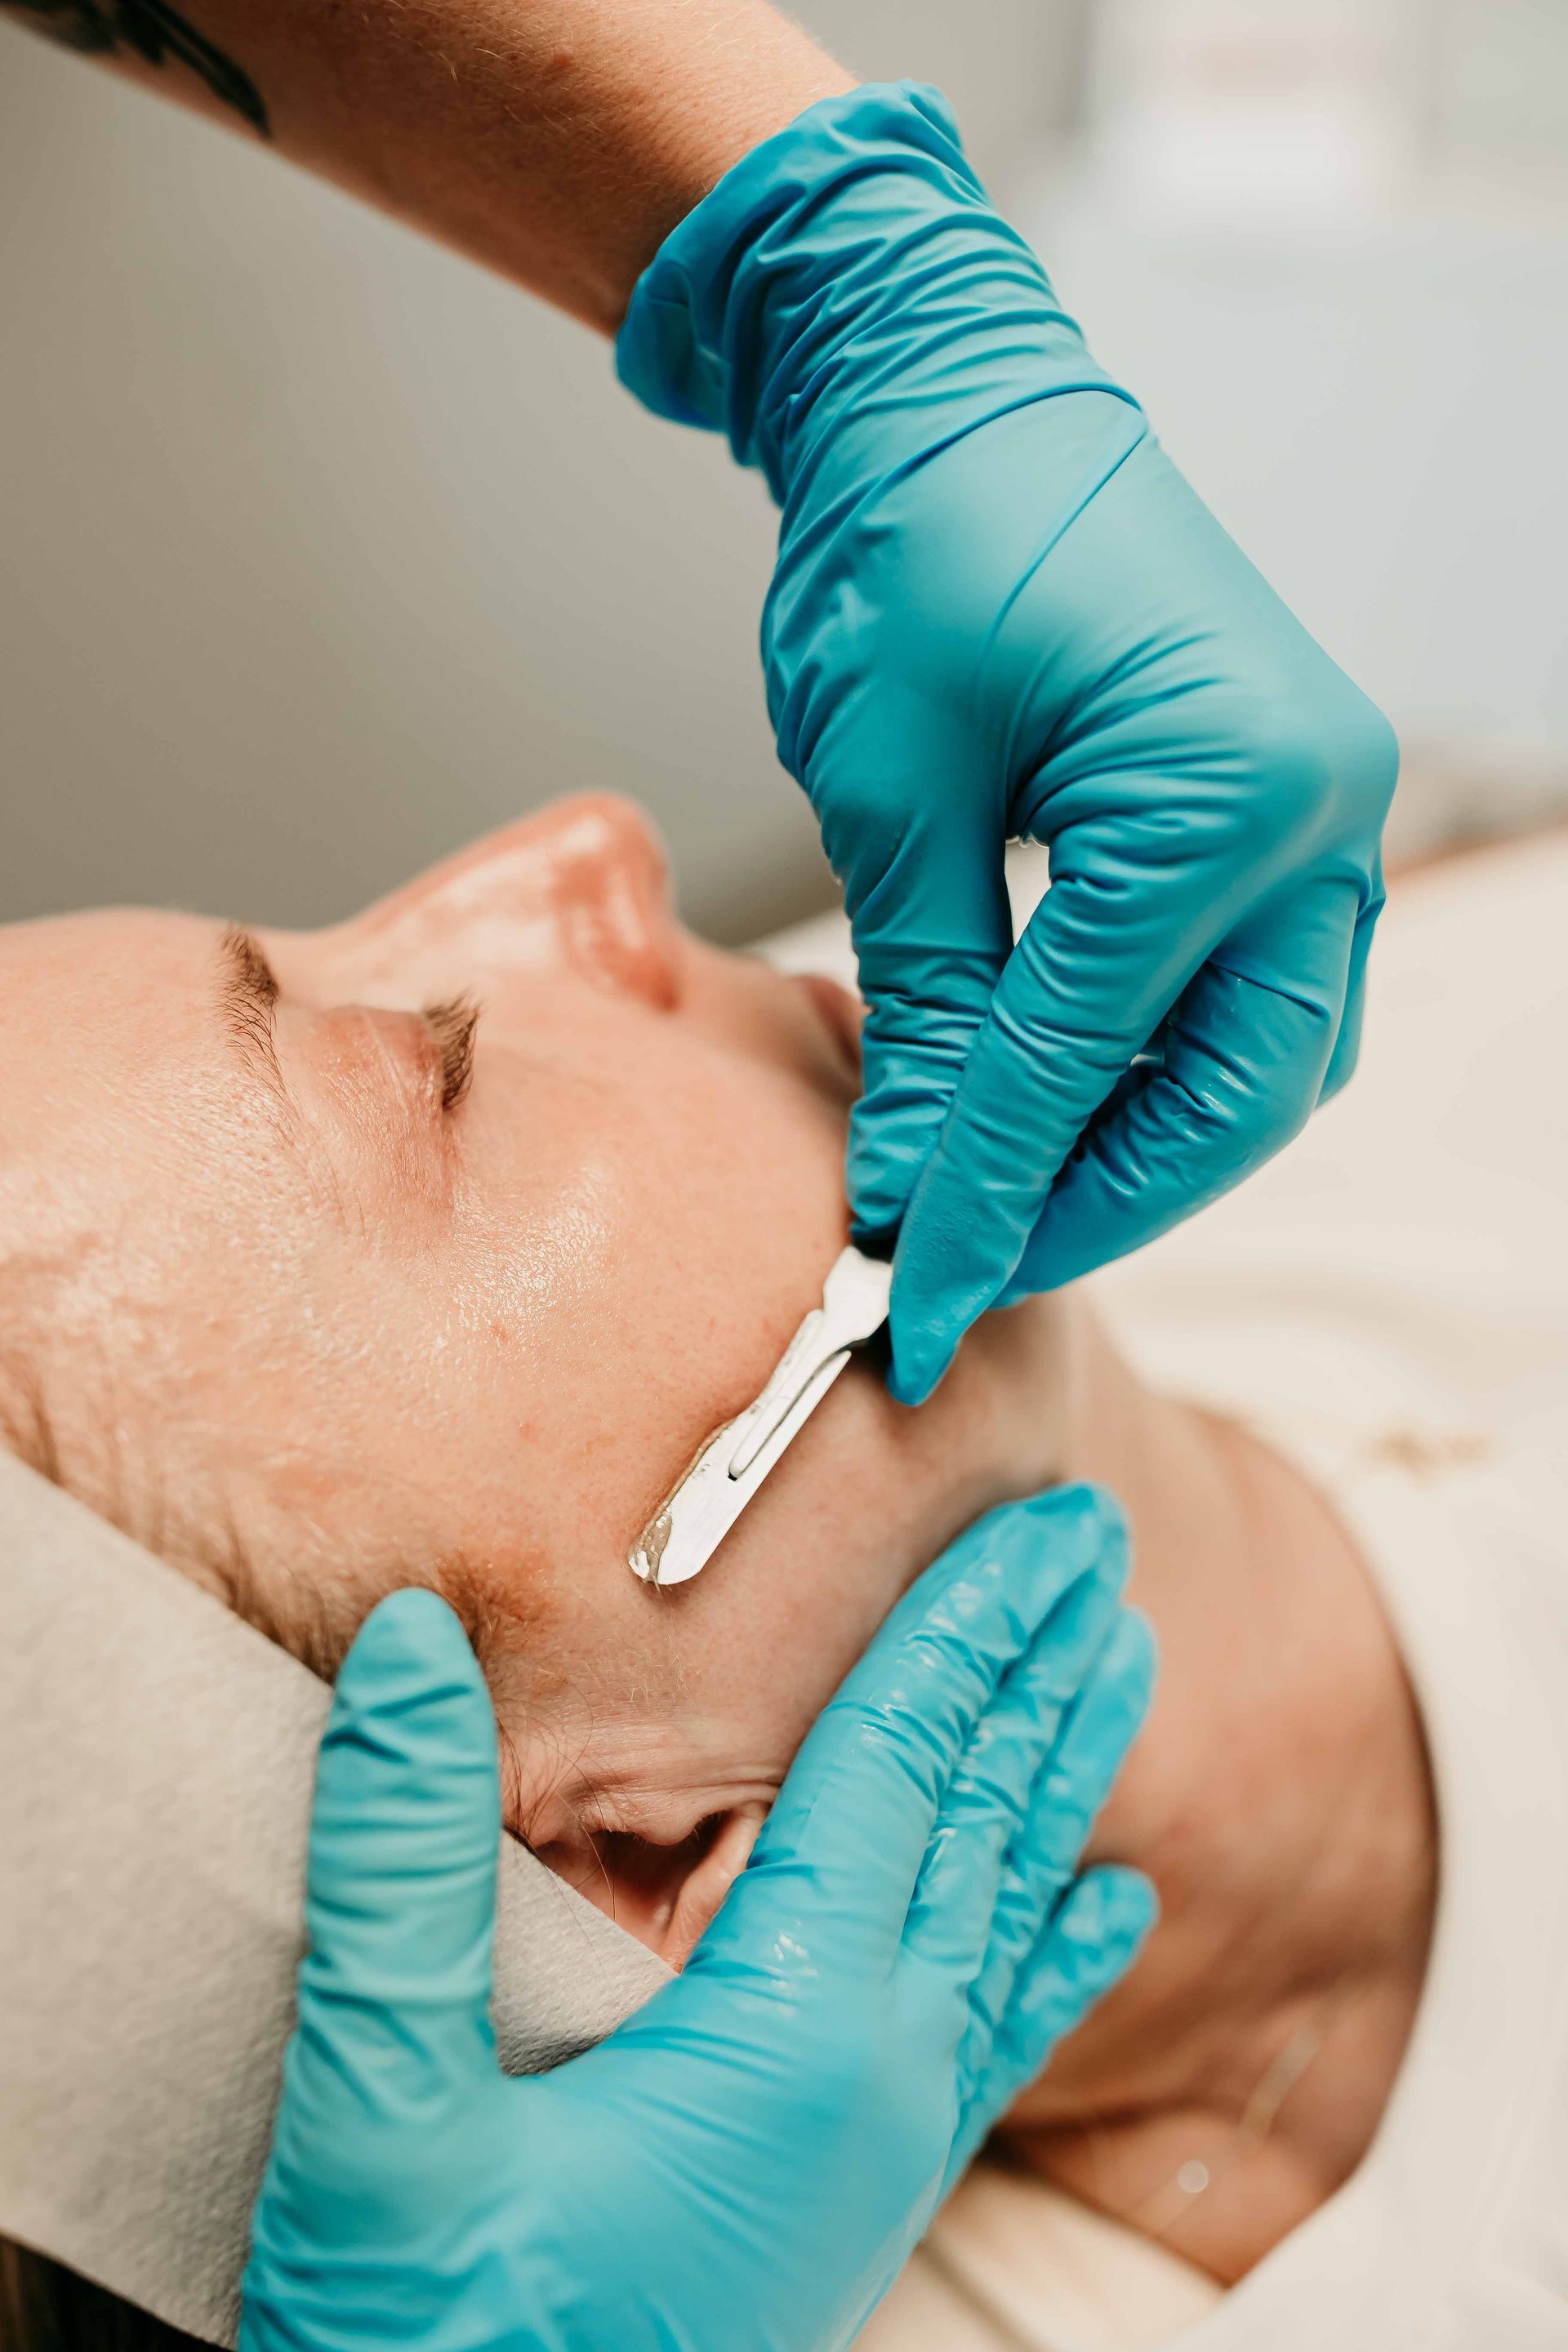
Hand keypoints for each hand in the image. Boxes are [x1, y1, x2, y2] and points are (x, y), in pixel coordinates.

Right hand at [240, 1486, 1154, 2351]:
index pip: (899, 1763)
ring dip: (1057, 1776)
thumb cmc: (432, 2342)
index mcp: (787, 2028)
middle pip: (980, 1817)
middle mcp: (875, 2078)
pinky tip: (1110, 1907)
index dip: (966, 1626)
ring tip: (1117, 1668)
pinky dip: (1060, 1952)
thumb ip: (401, 1865)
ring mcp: (888, 2147)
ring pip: (1006, 1912)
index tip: (1043, 1526)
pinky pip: (1000, 2040)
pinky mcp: (867, 2200)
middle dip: (1037, 1669)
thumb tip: (410, 1646)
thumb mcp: (381, 2102)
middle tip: (1097, 1553)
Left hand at [618, 82, 1397, 1402]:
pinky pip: (1245, 986)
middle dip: (1100, 1200)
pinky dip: (1155, 1064)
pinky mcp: (1279, 807)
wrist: (946, 396)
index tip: (906, 1297)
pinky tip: (1056, 1103)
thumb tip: (918, 1197)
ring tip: (1005, 1201)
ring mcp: (1319, 806)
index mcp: (1226, 790)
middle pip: (1235, 1092)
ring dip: (1140, 1147)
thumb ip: (933, 1015)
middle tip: (967, 1268)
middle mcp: (1316, 808)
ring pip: (1259, 1057)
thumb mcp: (896, 802)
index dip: (992, 1195)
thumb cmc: (909, 548)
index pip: (1091, 1059)